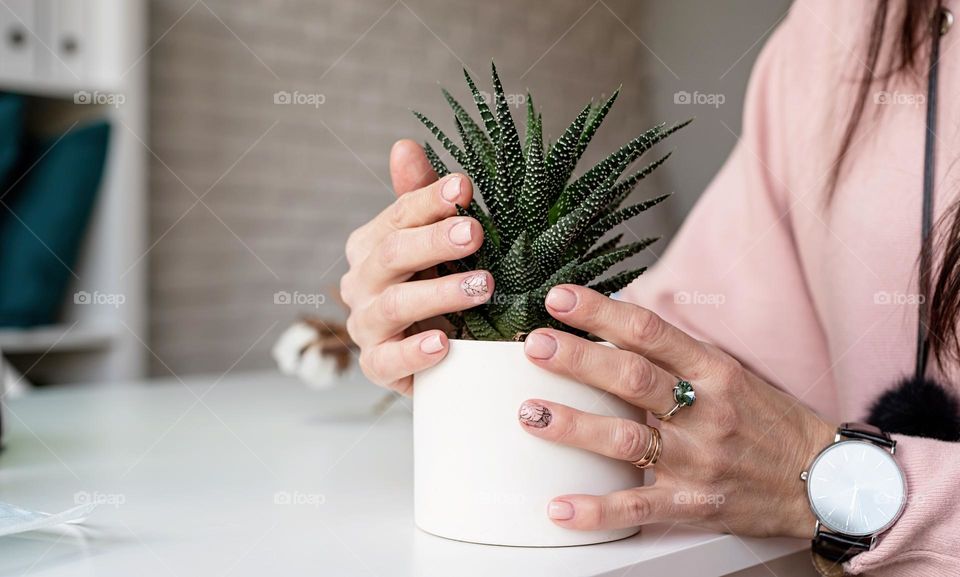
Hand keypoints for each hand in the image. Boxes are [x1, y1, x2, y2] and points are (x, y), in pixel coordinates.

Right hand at [340, 140, 492, 394]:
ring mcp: (366, 327)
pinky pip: (388, 361)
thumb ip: (420, 200)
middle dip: (434, 241)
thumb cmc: (435, 287)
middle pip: (391, 254)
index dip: (429, 200)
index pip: (397, 216)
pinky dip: (415, 352)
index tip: (464, 187)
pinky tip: (444, 344)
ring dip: (438, 294)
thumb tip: (405, 145)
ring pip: (394, 305)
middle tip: (475, 233)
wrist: (436, 356)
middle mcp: (361, 283)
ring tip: (483, 286)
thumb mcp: (436, 242)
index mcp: (371, 245)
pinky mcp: (378, 367)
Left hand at [516, 284, 834, 537]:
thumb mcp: (732, 374)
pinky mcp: (695, 504)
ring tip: (530, 412)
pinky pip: (639, 507)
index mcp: (715, 371)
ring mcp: (699, 460)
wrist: (824, 482)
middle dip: (578, 359)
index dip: (602, 311)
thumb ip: (678, 357)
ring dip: (574, 425)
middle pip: (633, 378)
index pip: (650, 331)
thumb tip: (616, 328)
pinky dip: (596, 510)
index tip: (560, 298)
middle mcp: (707, 412)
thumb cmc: (770, 422)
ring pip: (628, 439)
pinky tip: (559, 507)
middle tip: (536, 345)